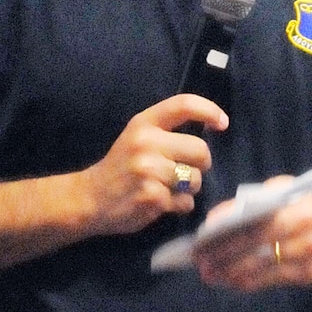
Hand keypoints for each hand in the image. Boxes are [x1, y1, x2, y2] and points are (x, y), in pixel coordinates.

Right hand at [80, 93, 226, 235]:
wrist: (89, 198)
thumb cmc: (119, 167)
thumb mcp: (136, 137)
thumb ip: (166, 131)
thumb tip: (211, 127)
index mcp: (144, 124)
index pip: (184, 105)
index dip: (209, 111)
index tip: (222, 123)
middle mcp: (147, 144)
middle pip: (200, 151)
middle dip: (201, 164)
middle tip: (187, 170)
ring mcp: (150, 172)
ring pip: (195, 180)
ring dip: (188, 188)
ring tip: (167, 189)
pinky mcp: (153, 198)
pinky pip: (185, 202)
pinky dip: (178, 206)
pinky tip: (160, 203)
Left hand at [196, 186, 311, 292]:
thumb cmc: (310, 212)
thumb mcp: (290, 197)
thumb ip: (258, 201)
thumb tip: (220, 217)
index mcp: (295, 203)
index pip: (254, 212)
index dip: (225, 222)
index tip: (203, 231)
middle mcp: (302, 226)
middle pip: (254, 239)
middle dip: (221, 250)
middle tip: (198, 258)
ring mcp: (306, 253)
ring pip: (260, 264)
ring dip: (230, 271)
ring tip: (208, 274)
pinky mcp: (307, 275)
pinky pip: (270, 280)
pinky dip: (247, 281)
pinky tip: (230, 282)